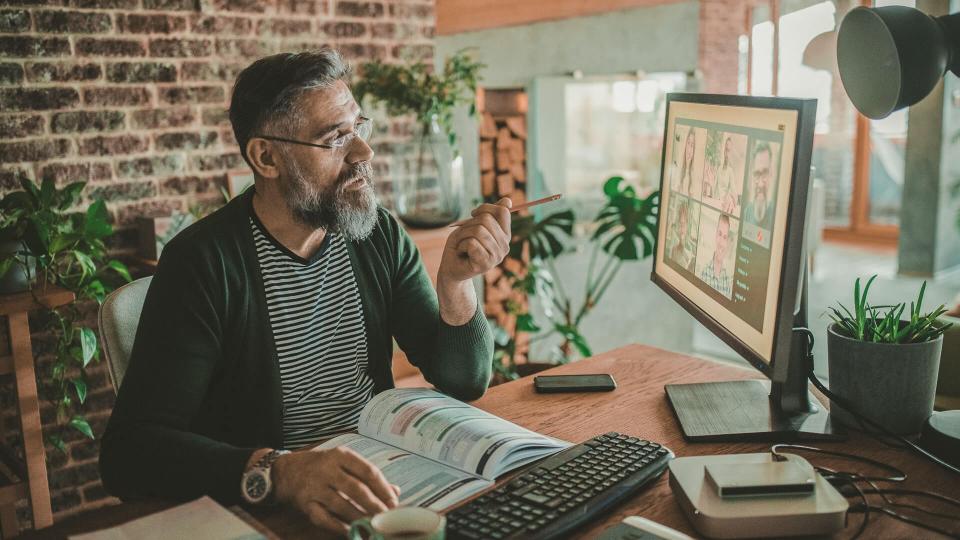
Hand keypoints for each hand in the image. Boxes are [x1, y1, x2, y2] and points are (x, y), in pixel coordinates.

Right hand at [272, 446, 399, 535]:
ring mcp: (314, 487)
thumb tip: (395, 491)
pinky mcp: (304, 504)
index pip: (367, 471)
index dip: (383, 488)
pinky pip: (324, 518)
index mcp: (340, 455)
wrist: (284, 470)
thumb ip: (367, 475)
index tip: (394, 501)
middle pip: (356, 489)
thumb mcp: (343, 462)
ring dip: (360, 517)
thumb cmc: (320, 466)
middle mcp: (327, 469)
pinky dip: (339, 527)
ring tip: (374, 525)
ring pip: (341, 505)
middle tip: (387, 517)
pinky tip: (351, 531)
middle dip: (375, 505)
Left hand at [439, 198, 511, 282]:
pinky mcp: (486, 264)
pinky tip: (462, 253)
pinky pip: (472, 243)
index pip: (503, 211)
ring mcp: (497, 256)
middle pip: (486, 219)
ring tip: (462, 245)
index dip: (485, 208)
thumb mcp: (474, 225)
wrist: (451, 269)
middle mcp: (505, 245)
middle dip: (468, 224)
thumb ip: (490, 214)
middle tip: (463, 236)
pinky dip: (461, 245)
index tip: (473, 214)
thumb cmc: (461, 245)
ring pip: (478, 231)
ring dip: (462, 236)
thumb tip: (508, 200)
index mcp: (504, 235)